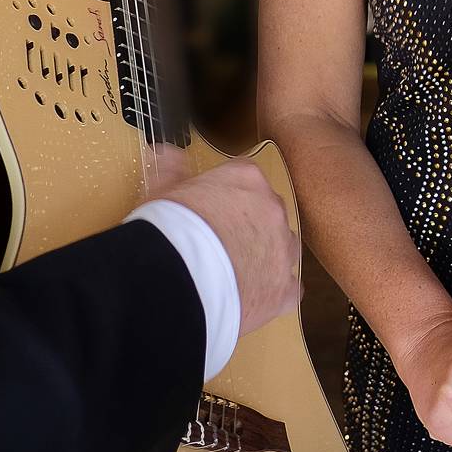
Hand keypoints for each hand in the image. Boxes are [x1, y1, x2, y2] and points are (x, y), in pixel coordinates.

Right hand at [153, 157, 300, 331]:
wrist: (178, 282)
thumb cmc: (169, 233)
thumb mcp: (163, 191)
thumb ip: (173, 170)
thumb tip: (167, 153)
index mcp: (247, 179)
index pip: (244, 179)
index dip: (225, 197)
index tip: (210, 211)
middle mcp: (273, 209)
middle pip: (267, 213)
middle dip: (248, 226)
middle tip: (218, 243)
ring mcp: (283, 250)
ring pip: (282, 249)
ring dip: (264, 257)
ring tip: (233, 271)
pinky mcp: (284, 290)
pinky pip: (288, 289)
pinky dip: (273, 293)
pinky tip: (252, 297)